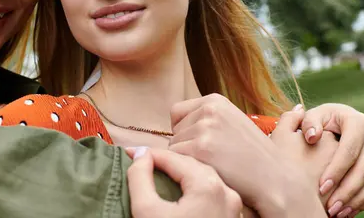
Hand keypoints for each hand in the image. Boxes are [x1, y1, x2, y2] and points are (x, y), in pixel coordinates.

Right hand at [126, 147, 241, 217]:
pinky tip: (179, 190)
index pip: (172, 156)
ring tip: (160, 173)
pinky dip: (193, 185)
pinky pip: (211, 191)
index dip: (148, 153)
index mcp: (208, 185)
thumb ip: (139, 178)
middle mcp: (226, 191)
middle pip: (190, 163)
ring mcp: (233, 205)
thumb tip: (139, 156)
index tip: (130, 153)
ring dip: (180, 171)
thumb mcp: (147, 212)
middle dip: (166, 161)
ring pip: (202, 175)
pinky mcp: (233, 217)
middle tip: (144, 162)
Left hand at [169, 94, 324, 216]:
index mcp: (215, 100)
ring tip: (215, 163)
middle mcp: (209, 109)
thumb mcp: (231, 123)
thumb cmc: (252, 156)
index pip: (177, 112)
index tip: (202, 142)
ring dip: (188, 158)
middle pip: (175, 130)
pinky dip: (188, 168)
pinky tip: (211, 170)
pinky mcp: (201, 149)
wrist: (275, 178)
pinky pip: (176, 159)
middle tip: (215, 156)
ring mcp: (205, 128)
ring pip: (174, 146)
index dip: (185, 130)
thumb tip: (167, 129)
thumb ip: (204, 119)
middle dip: (187, 144)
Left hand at [300, 103, 363, 215]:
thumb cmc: (322, 120)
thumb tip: (312, 137)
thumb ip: (309, 123)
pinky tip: (349, 210)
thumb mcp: (314, 116)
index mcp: (358, 121)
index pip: (349, 150)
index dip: (336, 171)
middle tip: (330, 207)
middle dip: (347, 191)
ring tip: (338, 212)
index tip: (321, 187)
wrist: (338, 122)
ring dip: (357, 200)